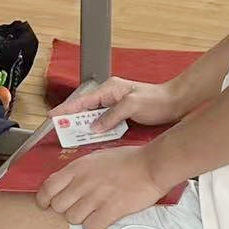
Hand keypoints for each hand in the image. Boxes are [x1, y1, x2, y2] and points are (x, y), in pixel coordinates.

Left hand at [37, 146, 168, 228]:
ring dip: (80, 218)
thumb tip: (65, 182)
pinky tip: (102, 219)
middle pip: (58, 207)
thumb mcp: (96, 157)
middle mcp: (83, 183)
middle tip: (76, 208)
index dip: (44, 199)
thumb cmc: (126, 159)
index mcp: (77, 168)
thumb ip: (78, 170)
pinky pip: (91, 227)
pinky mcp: (110, 210)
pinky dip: (94, 226)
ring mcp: (96, 197)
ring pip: (73, 219)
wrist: (151, 165)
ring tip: (92, 212)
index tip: (46, 204)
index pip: (48, 188)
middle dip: (65, 209)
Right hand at [55, 75, 189, 128]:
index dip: (66, 108)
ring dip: (85, 127)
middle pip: (85, 109)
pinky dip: (97, 130)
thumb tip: (94, 127)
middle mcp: (110, 96)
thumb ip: (112, 116)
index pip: (82, 100)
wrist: (175, 103)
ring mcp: (115, 105)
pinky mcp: (121, 115)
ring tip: (73, 137)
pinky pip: (103, 123)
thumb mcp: (132, 105)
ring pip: (93, 117)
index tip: (52, 116)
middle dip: (72, 119)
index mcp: (110, 89)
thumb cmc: (157, 100)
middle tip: (60, 130)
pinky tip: (93, 138)